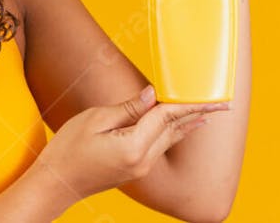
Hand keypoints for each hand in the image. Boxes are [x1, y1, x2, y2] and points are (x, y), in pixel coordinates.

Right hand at [30, 85, 229, 208]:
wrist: (56, 183)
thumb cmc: (68, 150)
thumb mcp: (95, 120)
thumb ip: (127, 108)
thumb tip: (152, 95)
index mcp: (134, 147)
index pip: (166, 117)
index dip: (187, 102)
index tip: (210, 96)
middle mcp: (143, 161)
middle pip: (175, 130)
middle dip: (198, 114)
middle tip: (222, 104)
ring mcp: (140, 168)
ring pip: (170, 140)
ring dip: (189, 124)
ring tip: (208, 114)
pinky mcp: (135, 170)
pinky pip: (160, 147)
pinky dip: (173, 133)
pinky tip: (179, 128)